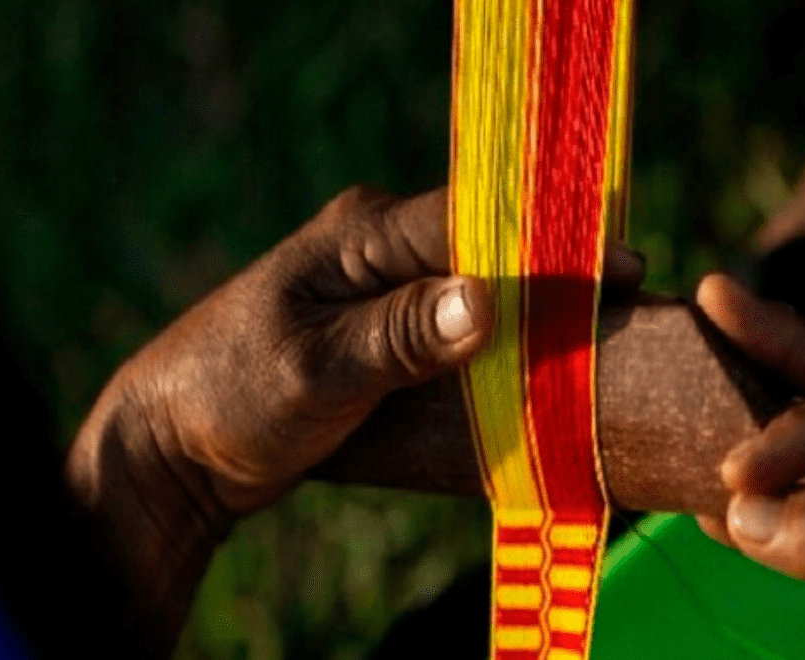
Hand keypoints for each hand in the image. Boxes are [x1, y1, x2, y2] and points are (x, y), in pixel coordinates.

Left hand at [64, 185, 640, 655]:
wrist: (173, 447)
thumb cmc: (230, 396)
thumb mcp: (316, 369)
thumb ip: (399, 335)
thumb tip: (485, 303)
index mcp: (363, 234)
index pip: (474, 221)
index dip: (552, 244)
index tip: (623, 269)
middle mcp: (381, 251)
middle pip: (489, 254)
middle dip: (557, 280)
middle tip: (631, 309)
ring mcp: (387, 294)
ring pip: (482, 295)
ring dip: (534, 320)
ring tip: (603, 343)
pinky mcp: (391, 338)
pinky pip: (461, 334)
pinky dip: (502, 351)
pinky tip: (543, 375)